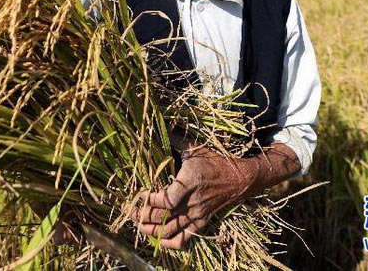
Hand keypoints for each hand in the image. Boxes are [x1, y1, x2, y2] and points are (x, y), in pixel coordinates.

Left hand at [134, 146, 254, 248]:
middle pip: (162, 218)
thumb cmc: (215, 162)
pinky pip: (182, 240)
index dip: (150, 200)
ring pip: (169, 232)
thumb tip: (162, 124)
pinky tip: (156, 237)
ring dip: (150, 231)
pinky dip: (167, 242)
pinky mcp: (200, 224)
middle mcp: (191, 203)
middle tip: (129, 209)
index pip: (166, 200)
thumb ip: (177, 139)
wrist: (239, 180)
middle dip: (142, 216)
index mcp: (189, 183)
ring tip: (137, 224)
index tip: (140, 192)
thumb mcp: (196, 148)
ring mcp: (196, 216)